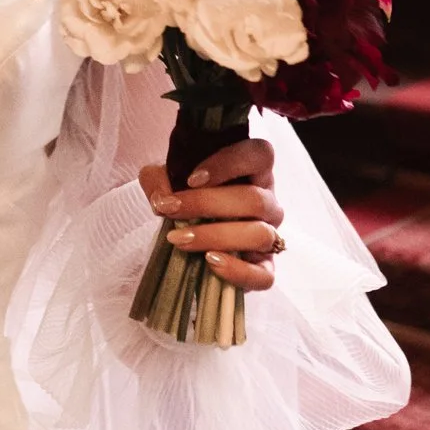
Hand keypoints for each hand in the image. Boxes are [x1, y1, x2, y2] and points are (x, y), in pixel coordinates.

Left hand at [139, 137, 284, 293]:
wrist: (186, 229)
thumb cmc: (184, 195)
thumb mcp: (165, 178)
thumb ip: (159, 179)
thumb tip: (162, 198)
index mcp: (253, 171)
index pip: (259, 155)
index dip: (229, 164)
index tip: (192, 178)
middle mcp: (268, 201)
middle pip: (254, 199)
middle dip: (206, 204)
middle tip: (170, 209)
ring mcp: (270, 234)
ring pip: (259, 234)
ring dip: (215, 236)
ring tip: (179, 239)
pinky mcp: (264, 267)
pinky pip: (264, 275)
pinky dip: (238, 270)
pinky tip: (210, 261)